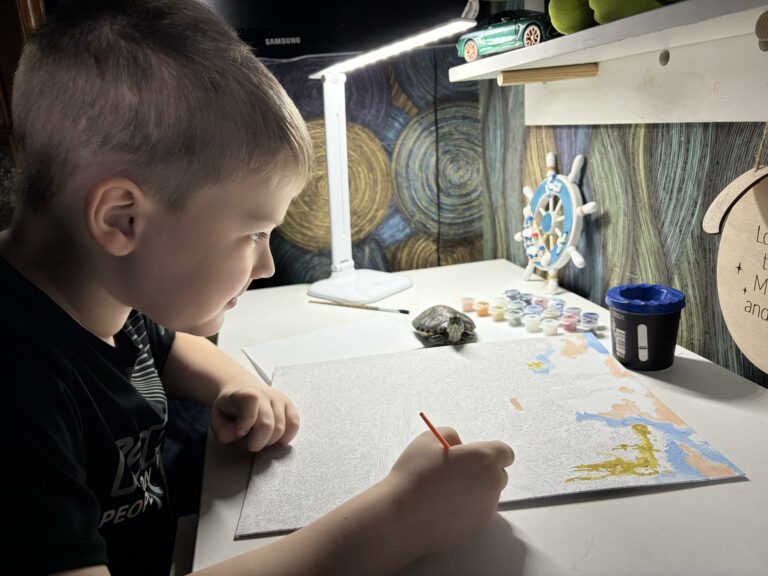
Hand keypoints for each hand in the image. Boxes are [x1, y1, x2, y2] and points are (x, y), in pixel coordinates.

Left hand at [210, 382, 299, 451]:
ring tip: (259, 438)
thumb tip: (241, 434)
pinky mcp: (289, 405)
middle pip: (267, 424)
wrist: (240, 390)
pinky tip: (275, 438)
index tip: (240, 433)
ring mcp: (278, 398)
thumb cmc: (229, 409)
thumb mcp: (217, 419)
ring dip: (268, 441)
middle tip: (249, 443)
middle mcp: (263, 393)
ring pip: (280, 429)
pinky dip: (285, 437)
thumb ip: (224, 431)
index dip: (245, 422)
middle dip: (257, 442)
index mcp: (243, 394)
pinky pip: (294, 424)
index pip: (250, 400)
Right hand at [383, 428, 513, 555]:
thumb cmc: (414, 475)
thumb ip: (450, 434)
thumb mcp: (428, 439)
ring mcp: (486, 509)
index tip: (476, 454)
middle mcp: (491, 484)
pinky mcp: (477, 528)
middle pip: (499, 475)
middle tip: (457, 470)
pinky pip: (477, 513)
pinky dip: (466, 509)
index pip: (505, 453)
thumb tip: (459, 444)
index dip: (490, 451)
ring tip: (444, 490)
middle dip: (483, 471)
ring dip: (474, 490)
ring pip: (487, 495)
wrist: (401, 516)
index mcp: (484, 459)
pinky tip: (442, 506)